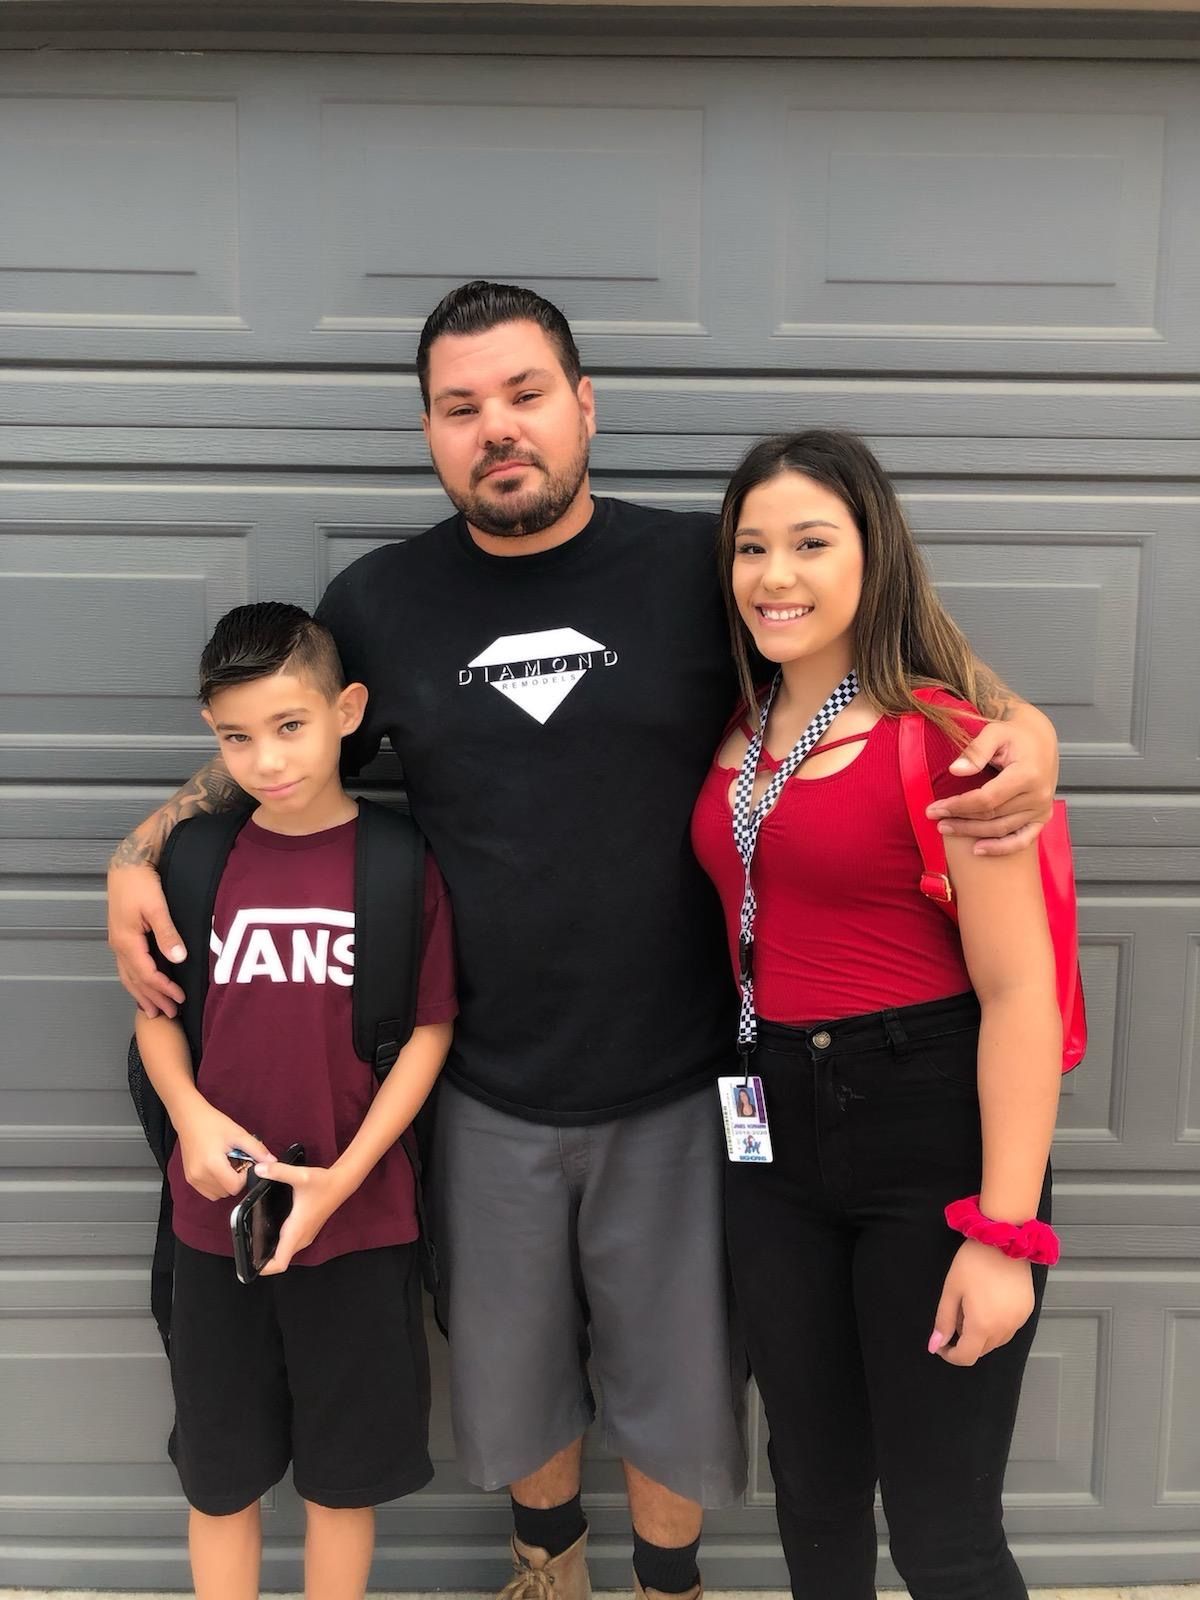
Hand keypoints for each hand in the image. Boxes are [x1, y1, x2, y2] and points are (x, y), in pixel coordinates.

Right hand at [107, 862, 186, 1017]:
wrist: (126, 865)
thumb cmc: (141, 883)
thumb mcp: (157, 907)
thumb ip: (167, 933)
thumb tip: (178, 958)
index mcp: (127, 942)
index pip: (147, 974)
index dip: (164, 989)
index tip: (180, 999)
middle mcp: (119, 946)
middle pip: (136, 981)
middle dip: (153, 999)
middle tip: (169, 1015)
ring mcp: (118, 943)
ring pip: (128, 977)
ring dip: (141, 995)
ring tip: (153, 1011)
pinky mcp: (121, 937)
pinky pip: (126, 968)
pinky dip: (134, 982)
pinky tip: (140, 988)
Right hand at [175, 1103, 272, 1201]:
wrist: (190, 1118)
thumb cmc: (213, 1123)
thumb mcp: (238, 1134)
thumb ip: (257, 1149)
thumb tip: (272, 1162)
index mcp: (212, 1164)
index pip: (235, 1186)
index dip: (244, 1177)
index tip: (244, 1162)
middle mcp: (200, 1175)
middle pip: (227, 1192)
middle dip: (236, 1180)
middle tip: (236, 1161)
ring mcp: (193, 1179)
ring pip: (218, 1194)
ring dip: (226, 1184)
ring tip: (226, 1164)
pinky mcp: (190, 1179)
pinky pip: (208, 1191)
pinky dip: (216, 1185)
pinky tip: (218, 1168)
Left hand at [253, 1161, 351, 1274]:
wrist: (341, 1183)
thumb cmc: (323, 1183)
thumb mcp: (300, 1175)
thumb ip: (278, 1172)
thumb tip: (258, 1169)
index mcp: (296, 1231)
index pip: (280, 1263)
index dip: (263, 1269)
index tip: (248, 1263)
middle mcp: (301, 1237)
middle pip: (280, 1260)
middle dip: (261, 1260)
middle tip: (244, 1249)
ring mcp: (305, 1236)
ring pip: (285, 1253)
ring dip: (270, 1251)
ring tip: (253, 1240)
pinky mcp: (306, 1231)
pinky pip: (289, 1244)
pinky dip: (278, 1243)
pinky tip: (270, 1228)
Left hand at [926, 713, 1058, 856]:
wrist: (1039, 739)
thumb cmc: (1014, 734)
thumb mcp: (994, 732)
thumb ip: (975, 751)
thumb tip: (955, 770)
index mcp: (1027, 774)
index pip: (986, 799)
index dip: (959, 806)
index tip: (935, 808)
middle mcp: (1038, 795)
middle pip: (992, 816)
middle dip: (960, 819)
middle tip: (935, 818)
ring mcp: (1041, 808)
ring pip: (1001, 829)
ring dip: (972, 833)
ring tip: (947, 829)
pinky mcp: (1042, 816)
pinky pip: (1022, 839)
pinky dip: (1001, 848)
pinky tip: (978, 850)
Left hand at [928, 1239, 1034, 1366]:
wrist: (1004, 1239)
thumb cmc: (973, 1262)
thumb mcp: (951, 1290)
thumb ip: (944, 1321)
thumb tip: (935, 1346)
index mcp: (982, 1326)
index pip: (966, 1357)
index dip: (950, 1355)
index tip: (941, 1343)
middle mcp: (1004, 1329)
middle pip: (981, 1350)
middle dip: (965, 1342)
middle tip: (957, 1314)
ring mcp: (1019, 1321)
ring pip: (996, 1342)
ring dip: (981, 1334)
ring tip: (972, 1305)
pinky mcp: (1027, 1311)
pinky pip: (1009, 1329)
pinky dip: (996, 1325)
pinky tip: (989, 1303)